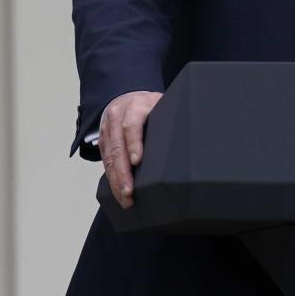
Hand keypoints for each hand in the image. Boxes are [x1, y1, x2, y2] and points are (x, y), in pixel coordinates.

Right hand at [99, 91, 161, 208]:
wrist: (126, 97)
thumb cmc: (149, 106)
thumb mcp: (161, 105)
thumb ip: (169, 119)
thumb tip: (191, 140)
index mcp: (134, 107)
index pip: (131, 125)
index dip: (134, 144)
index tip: (138, 161)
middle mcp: (117, 117)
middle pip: (117, 146)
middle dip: (122, 172)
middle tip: (129, 191)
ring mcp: (107, 129)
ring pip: (108, 157)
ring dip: (116, 180)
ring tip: (125, 198)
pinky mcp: (102, 141)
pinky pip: (105, 161)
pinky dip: (112, 178)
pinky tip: (118, 192)